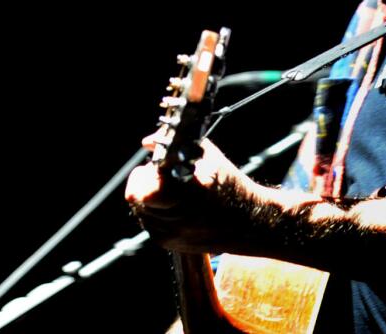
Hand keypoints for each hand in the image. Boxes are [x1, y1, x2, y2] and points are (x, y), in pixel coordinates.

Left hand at [125, 134, 264, 254]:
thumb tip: (148, 141)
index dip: (146, 174)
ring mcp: (170, 235)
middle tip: (162, 175)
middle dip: (145, 181)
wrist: (248, 224)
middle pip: (137, 196)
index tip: (157, 165)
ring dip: (148, 196)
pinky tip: (174, 204)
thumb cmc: (229, 185)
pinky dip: (155, 210)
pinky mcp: (168, 244)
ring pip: (140, 209)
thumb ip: (175, 144)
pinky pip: (148, 221)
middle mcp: (175, 220)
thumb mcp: (208, 156)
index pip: (144, 190)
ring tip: (171, 190)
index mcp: (186, 195)